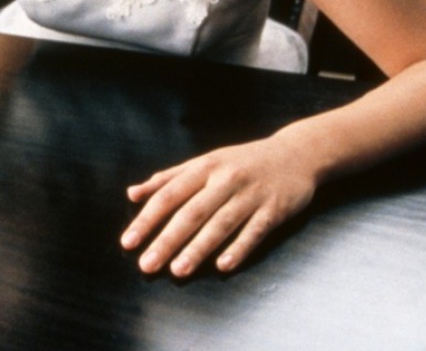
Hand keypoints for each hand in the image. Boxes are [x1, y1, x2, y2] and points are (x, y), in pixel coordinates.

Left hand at [120, 136, 315, 276]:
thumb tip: (132, 193)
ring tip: (178, 271)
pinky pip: (254, 231)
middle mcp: (225, 179)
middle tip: (147, 265)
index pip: (169, 195)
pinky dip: (239, 248)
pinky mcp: (274, 209)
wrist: (296, 153)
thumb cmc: (242, 162)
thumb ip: (168, 178)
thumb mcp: (204, 162)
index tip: (128, 242)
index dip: (147, 219)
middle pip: (192, 212)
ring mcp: (251, 194)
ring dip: (198, 249)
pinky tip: (224, 266)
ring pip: (221, 223)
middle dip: (168, 240)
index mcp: (204, 167)